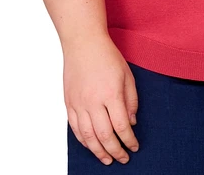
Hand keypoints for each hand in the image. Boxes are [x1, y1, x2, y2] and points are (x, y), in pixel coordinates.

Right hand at [63, 34, 139, 164]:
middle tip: (123, 158)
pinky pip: (75, 128)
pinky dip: (83, 141)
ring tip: (107, 159)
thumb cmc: (107, 56)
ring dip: (98, 151)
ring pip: (87, 136)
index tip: (134, 147)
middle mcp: (93, 102)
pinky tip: (91, 146)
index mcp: (111, 94)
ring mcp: (79, 104)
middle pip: (104, 136)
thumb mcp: (127, 75)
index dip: (129, 141)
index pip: (121, 126)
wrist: (83, 44)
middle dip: (115, 151)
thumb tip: (131, 122)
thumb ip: (131, 100)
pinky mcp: (69, 103)